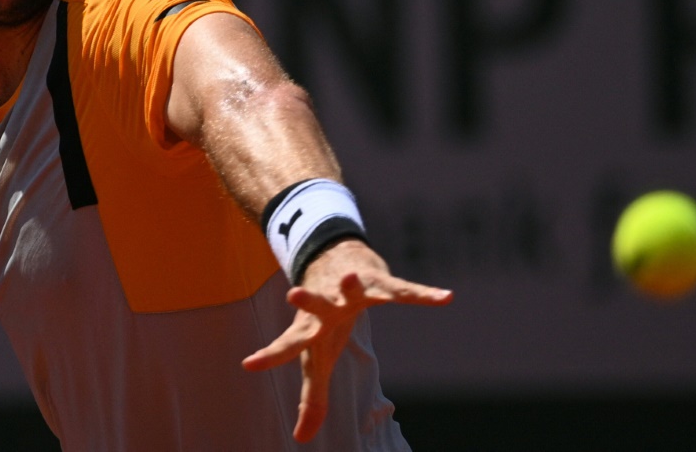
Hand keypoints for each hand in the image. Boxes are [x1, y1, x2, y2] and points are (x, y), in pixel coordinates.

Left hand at [241, 239, 452, 442]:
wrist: (338, 262)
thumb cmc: (325, 319)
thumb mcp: (318, 356)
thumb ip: (311, 398)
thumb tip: (301, 439)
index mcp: (311, 327)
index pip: (288, 343)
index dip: (270, 355)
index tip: (248, 364)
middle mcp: (328, 304)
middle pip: (317, 305)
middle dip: (308, 301)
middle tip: (293, 293)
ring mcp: (353, 289)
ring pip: (356, 287)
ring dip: (353, 285)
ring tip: (349, 280)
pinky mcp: (380, 280)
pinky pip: (404, 291)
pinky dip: (424, 295)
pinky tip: (446, 298)